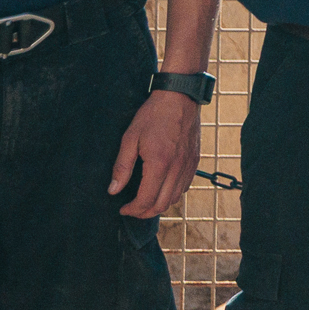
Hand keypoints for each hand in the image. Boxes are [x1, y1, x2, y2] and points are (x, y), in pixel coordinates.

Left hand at [111, 88, 200, 217]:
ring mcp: (188, 165)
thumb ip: (122, 167)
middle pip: (162, 205)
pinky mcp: (194, 161)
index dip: (133, 210)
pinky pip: (185, 187)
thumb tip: (113, 190)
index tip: (123, 209)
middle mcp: (177, 168)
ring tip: (145, 202)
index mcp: (160, 164)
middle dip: (144, 213)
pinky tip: (162, 189)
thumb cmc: (153, 115)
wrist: (180, 96)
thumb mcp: (130, 138)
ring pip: (175, 198)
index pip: (146, 200)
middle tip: (132, 210)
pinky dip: (172, 194)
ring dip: (159, 205)